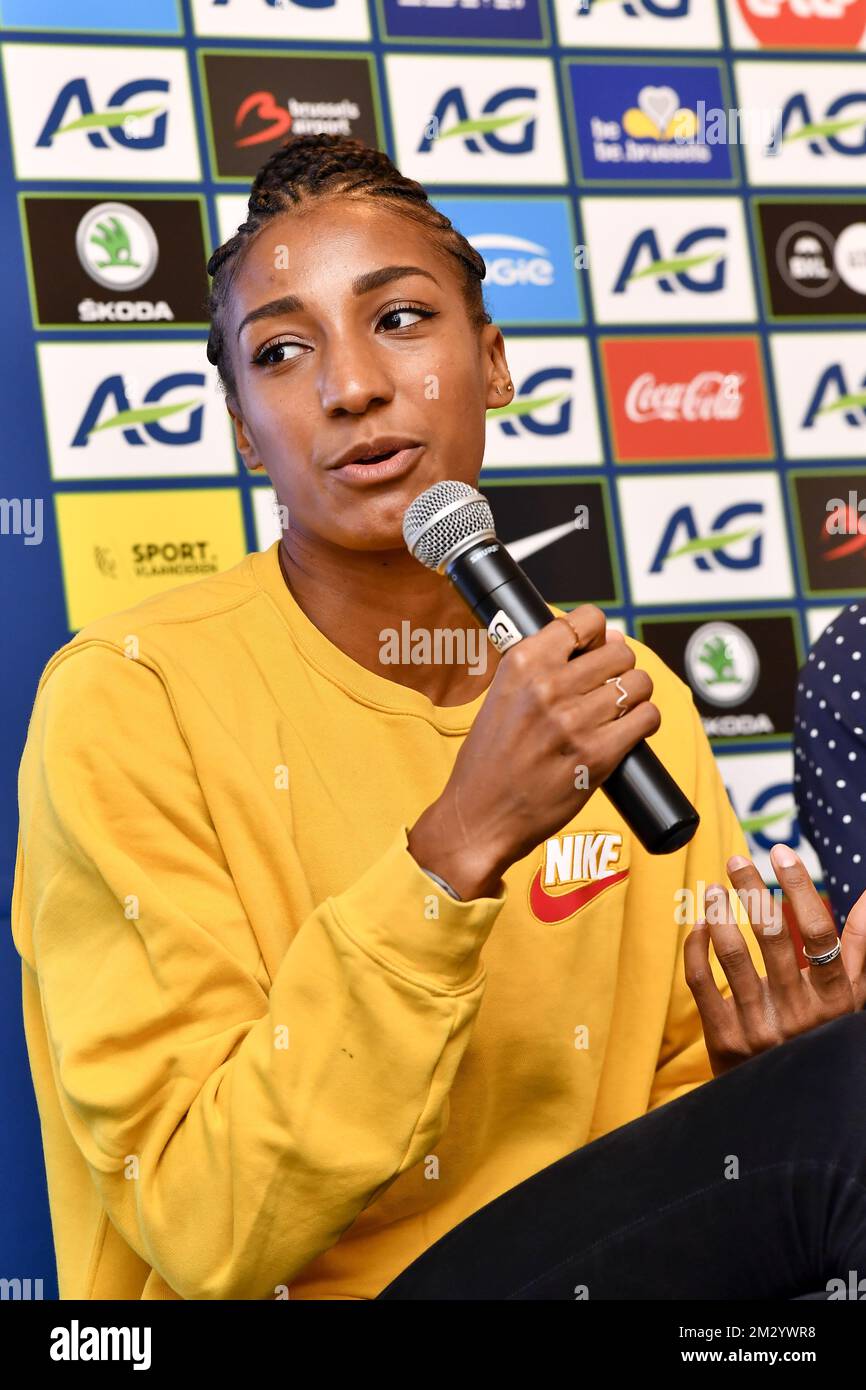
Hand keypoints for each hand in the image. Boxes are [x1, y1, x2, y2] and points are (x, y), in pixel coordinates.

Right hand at [408, 606, 659, 899]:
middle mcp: (548, 687)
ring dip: (635, 696)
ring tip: (618, 712)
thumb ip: (547, 666)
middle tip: (608, 689)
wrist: (479, 817)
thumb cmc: (490, 760)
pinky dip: (644, 722)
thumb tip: (611, 637)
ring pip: (638, 683)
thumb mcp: (502, 696)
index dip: (598, 634)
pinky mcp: (597, 756)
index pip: (585, 620)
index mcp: (522, 663)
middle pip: (620, 653)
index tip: (596, 650)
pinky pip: (646, 718)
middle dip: (620, 668)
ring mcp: (574, 722)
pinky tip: (628, 731)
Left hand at [684, 844, 865, 1077]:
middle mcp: (798, 1013)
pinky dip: (696, 949)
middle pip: (771, 935)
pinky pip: (702, 983)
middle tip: (736, 860)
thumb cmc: (823, 1038)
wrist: (786, 1109)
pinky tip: (698, 927)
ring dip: (718, 913)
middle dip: (751, 889)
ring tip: (712, 889)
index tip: (782, 853)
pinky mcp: (724, 1040)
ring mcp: (759, 1028)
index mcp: (834, 998)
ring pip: (732, 955)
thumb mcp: (851, 999)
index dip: (800, 887)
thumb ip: (859, 947)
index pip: (819, 932)